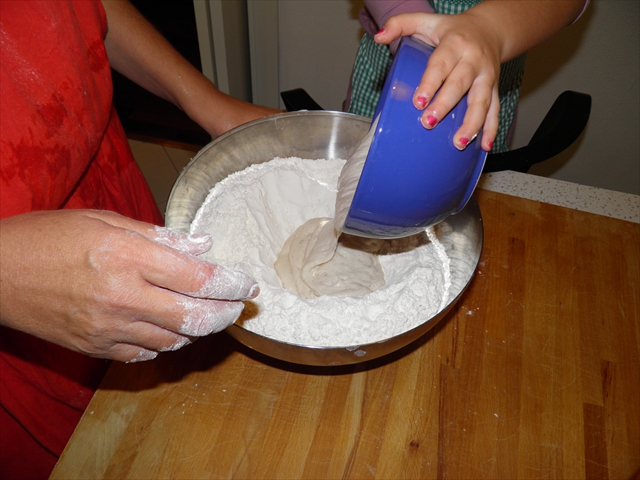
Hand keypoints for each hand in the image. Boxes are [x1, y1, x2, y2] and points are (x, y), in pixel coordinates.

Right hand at [0, 210, 257, 362]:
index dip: (232, 283)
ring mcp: (108, 328)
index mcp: (126, 258)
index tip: (249, 283)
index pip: (198, 278)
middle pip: (194, 317)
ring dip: (200, 329)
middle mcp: (122, 297)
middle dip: (226, 313)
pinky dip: (167, 342)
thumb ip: (159, 236)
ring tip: (209, 314)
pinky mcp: (96, 347)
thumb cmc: (47, 237)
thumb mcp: (105, 220)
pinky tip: (171, 328)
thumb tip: (204, 245)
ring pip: (174, 340)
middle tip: (239, 305)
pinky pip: (145, 353)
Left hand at [375, 12, 500, 151]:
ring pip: (482, 101)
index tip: (418, 102)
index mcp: (455, 44)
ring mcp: (486, 77)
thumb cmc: (452, 30)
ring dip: (472, 123)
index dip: (430, 83)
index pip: (441, 65)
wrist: (490, 29)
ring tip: (459, 142)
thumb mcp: (426, 20)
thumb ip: (401, 24)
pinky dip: (491, 128)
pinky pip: (495, 110)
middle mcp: (473, 61)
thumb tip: (379, 37)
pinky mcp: (494, 89)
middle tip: (428, 123)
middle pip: (460, 85)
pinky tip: (485, 146)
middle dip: (445, 105)